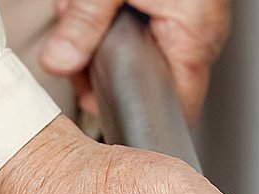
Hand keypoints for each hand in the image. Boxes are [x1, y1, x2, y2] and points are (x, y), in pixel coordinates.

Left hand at [39, 0, 228, 123]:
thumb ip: (83, 23)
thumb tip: (60, 61)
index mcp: (194, 36)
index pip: (173, 108)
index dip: (133, 116)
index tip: (101, 111)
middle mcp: (198, 32)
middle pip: (144, 79)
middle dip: (100, 65)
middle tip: (74, 48)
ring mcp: (188, 17)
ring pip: (136, 51)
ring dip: (99, 37)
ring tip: (82, 7)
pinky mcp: (174, 4)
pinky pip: (139, 25)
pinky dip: (109, 16)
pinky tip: (95, 2)